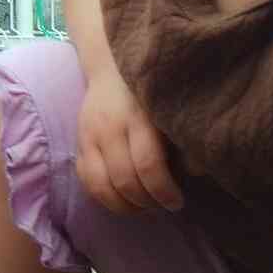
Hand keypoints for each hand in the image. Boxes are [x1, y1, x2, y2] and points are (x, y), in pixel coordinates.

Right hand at [76, 67, 181, 212]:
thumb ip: (181, 140)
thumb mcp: (170, 108)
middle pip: (124, 180)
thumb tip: (195, 172)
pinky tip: (121, 198)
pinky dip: (103, 196)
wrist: (111, 64)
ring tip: (142, 208)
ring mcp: (89, 136)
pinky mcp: (78, 143)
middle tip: (162, 206)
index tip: (177, 202)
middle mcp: (109, 128)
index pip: (148, 166)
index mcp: (138, 118)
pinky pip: (85, 179)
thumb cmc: (150, 90)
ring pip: (99, 185)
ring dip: (122, 206)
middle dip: (146, 202)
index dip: (164, 192)